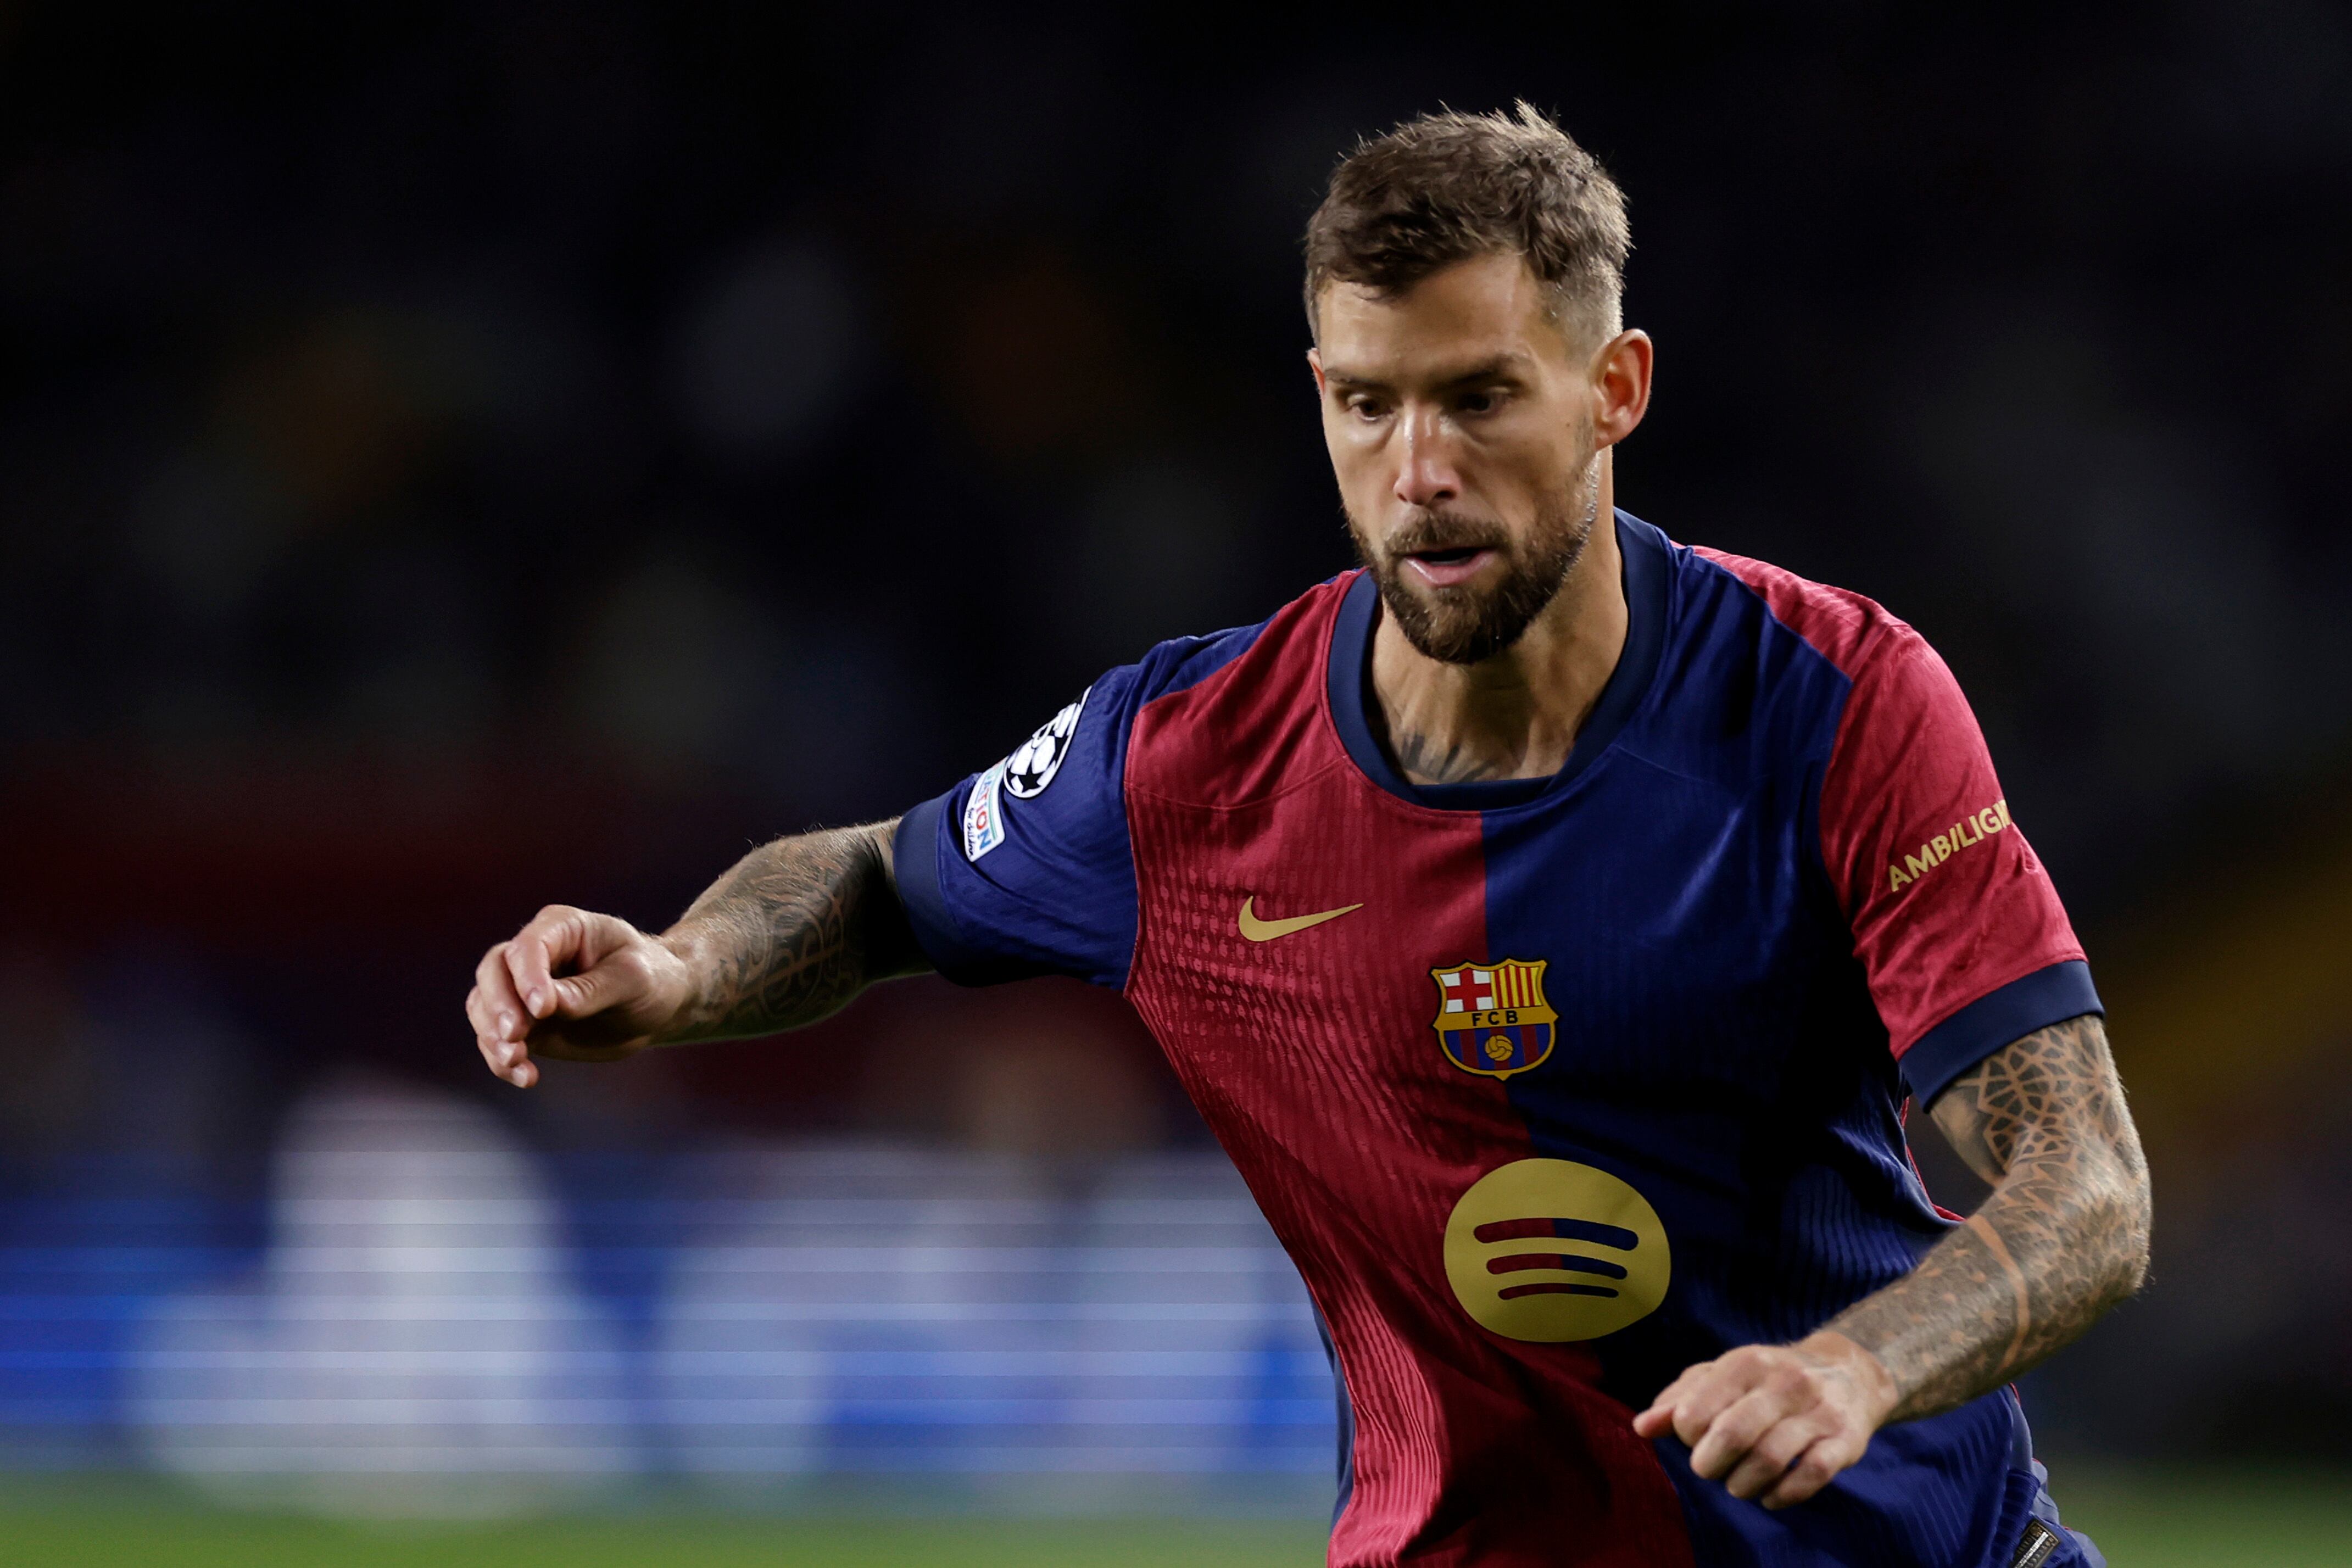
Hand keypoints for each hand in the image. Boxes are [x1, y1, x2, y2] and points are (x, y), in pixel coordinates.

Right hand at [465, 905, 693, 1087]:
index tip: (542, 1009)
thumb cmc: (652, 979)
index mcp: (563, 927)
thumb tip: (550, 1006)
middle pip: (493, 971)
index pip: (530, 946)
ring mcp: (524, 989)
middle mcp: (536, 955)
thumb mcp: (633, 979)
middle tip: (515, 1037)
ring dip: (493, 1037)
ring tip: (517, 1061)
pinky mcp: (525, 1023)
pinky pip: (496, 1038)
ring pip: (484, 1005)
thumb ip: (591, 990)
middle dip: (498, 1006)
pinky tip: (526, 1076)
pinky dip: (502, 1059)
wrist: (660, 1006)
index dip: (528, 976)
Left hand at [1631, 1332, 1897, 1508]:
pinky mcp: (1845, 1441)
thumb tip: (1642, 1427)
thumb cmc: (1767, 1379)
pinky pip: (1811, 1475)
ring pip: (1770, 1458)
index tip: (1693, 1440)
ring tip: (1737, 1484)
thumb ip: (1680, 1399)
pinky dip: (1782, 1495)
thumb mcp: (1722, 1376)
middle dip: (1709, 1464)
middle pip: (1732, 1434)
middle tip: (1708, 1469)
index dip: (1686, 1436)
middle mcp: (1784, 1382)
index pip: (1696, 1411)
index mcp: (1746, 1362)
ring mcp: (1819, 1411)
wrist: (1849, 1373)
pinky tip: (1769, 1496)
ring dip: (1743, 1484)